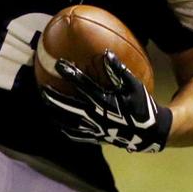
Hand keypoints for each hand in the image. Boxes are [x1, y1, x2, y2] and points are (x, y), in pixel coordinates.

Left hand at [40, 51, 171, 152]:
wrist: (150, 132)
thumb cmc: (143, 106)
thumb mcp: (135, 86)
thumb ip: (120, 71)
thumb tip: (106, 54)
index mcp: (105, 101)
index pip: (82, 85)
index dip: (70, 73)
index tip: (59, 63)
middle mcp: (96, 116)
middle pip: (69, 106)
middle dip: (54, 97)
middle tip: (43, 88)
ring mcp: (95, 128)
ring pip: (69, 121)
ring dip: (56, 112)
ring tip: (46, 103)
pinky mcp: (97, 138)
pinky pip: (77, 135)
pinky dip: (66, 130)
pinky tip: (59, 124)